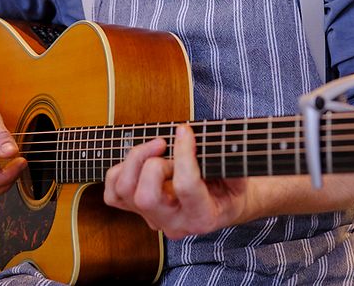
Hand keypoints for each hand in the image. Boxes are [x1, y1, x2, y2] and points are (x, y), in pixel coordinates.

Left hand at [103, 124, 247, 238]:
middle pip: (146, 197)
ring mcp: (153, 219)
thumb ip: (230, 162)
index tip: (185, 130)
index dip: (184, 152)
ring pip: (125, 192)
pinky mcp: (137, 211)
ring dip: (135, 160)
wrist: (223, 206)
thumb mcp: (240, 175)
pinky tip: (141, 158)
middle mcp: (174, 223)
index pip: (186, 185)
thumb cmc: (232, 187)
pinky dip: (120, 170)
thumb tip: (214, 141)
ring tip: (156, 146)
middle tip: (167, 145)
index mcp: (203, 217)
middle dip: (153, 163)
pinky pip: (113, 194)